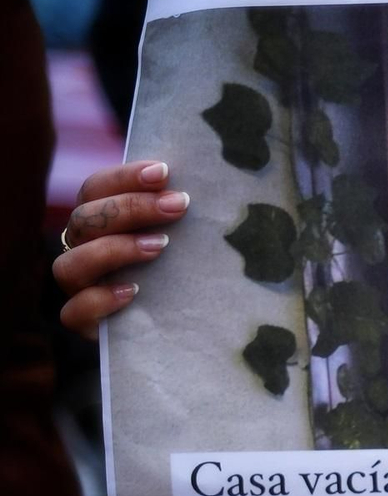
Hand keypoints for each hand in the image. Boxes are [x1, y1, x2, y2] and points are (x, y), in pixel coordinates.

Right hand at [54, 160, 186, 338]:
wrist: (182, 321)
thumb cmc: (183, 266)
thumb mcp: (184, 234)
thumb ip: (180, 210)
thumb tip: (209, 185)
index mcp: (98, 220)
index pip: (95, 189)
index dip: (124, 177)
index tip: (164, 172)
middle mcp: (82, 249)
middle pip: (84, 220)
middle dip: (131, 207)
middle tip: (178, 205)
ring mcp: (80, 287)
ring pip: (69, 265)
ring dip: (113, 250)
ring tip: (159, 246)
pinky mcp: (86, 323)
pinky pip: (73, 313)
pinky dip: (99, 300)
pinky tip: (133, 291)